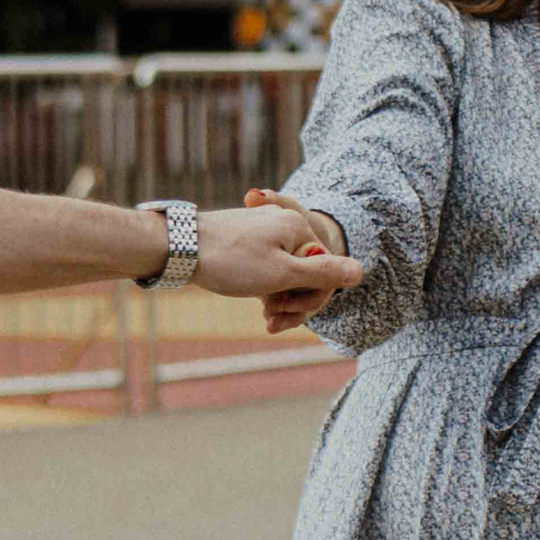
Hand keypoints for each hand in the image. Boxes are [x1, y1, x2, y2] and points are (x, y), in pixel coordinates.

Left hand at [208, 185, 356, 327]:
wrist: (179, 247)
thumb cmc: (230, 261)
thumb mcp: (281, 274)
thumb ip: (323, 273)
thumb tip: (360, 271)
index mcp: (298, 227)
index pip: (326, 270)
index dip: (311, 299)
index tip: (285, 312)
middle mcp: (285, 223)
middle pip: (307, 270)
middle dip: (294, 299)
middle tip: (270, 316)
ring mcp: (265, 229)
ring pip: (286, 271)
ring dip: (280, 297)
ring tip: (263, 312)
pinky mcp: (248, 238)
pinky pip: (269, 266)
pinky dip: (266, 286)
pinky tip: (256, 301)